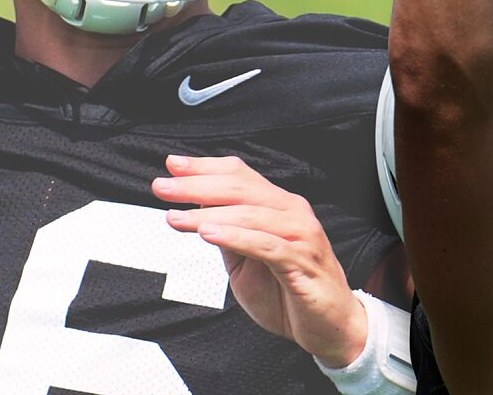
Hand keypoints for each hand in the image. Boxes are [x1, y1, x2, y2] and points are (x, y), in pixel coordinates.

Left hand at [152, 155, 367, 367]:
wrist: (330, 327)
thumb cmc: (289, 292)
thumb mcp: (248, 261)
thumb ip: (229, 236)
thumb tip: (197, 213)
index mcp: (279, 206)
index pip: (240, 175)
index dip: (205, 167)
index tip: (173, 165)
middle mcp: (292, 212)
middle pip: (241, 187)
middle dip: (197, 185)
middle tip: (162, 188)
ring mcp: (300, 235)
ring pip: (249, 213)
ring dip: (208, 213)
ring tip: (175, 217)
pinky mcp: (302, 262)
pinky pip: (266, 245)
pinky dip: (235, 237)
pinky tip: (208, 234)